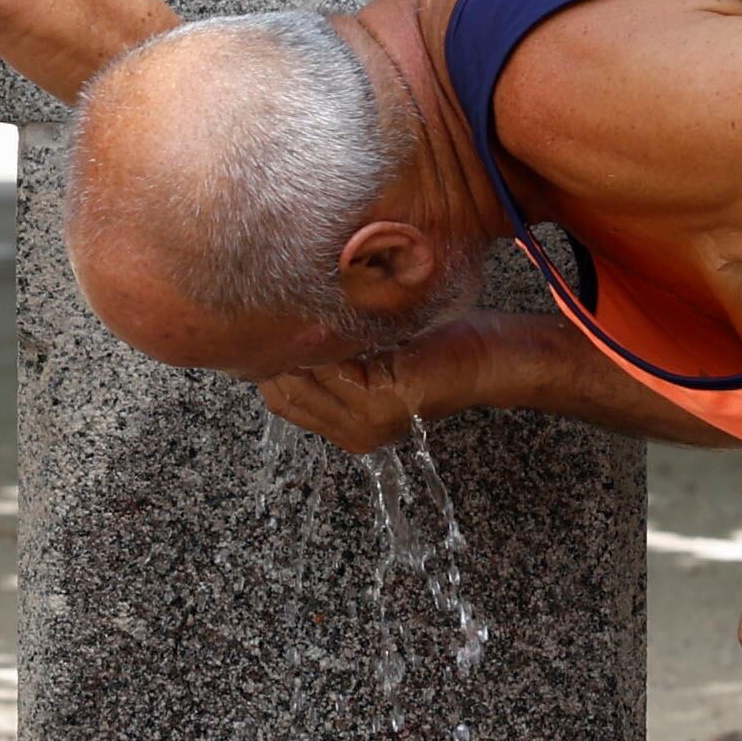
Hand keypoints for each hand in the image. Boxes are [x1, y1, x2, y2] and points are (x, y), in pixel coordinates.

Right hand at [254, 314, 519, 453]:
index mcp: (349, 430)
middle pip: (285, 395)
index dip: (266, 366)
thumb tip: (281, 330)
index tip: (254, 328)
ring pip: (302, 380)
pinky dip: (322, 340)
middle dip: (272, 355)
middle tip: (263, 312)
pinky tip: (322, 309)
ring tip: (289, 305)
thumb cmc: (436, 348)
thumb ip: (333, 359)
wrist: (487, 359)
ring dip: (294, 343)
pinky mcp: (379, 402)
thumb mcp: (372, 357)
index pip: (284, 401)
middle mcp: (354, 435)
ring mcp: (366, 424)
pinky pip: (330, 367)